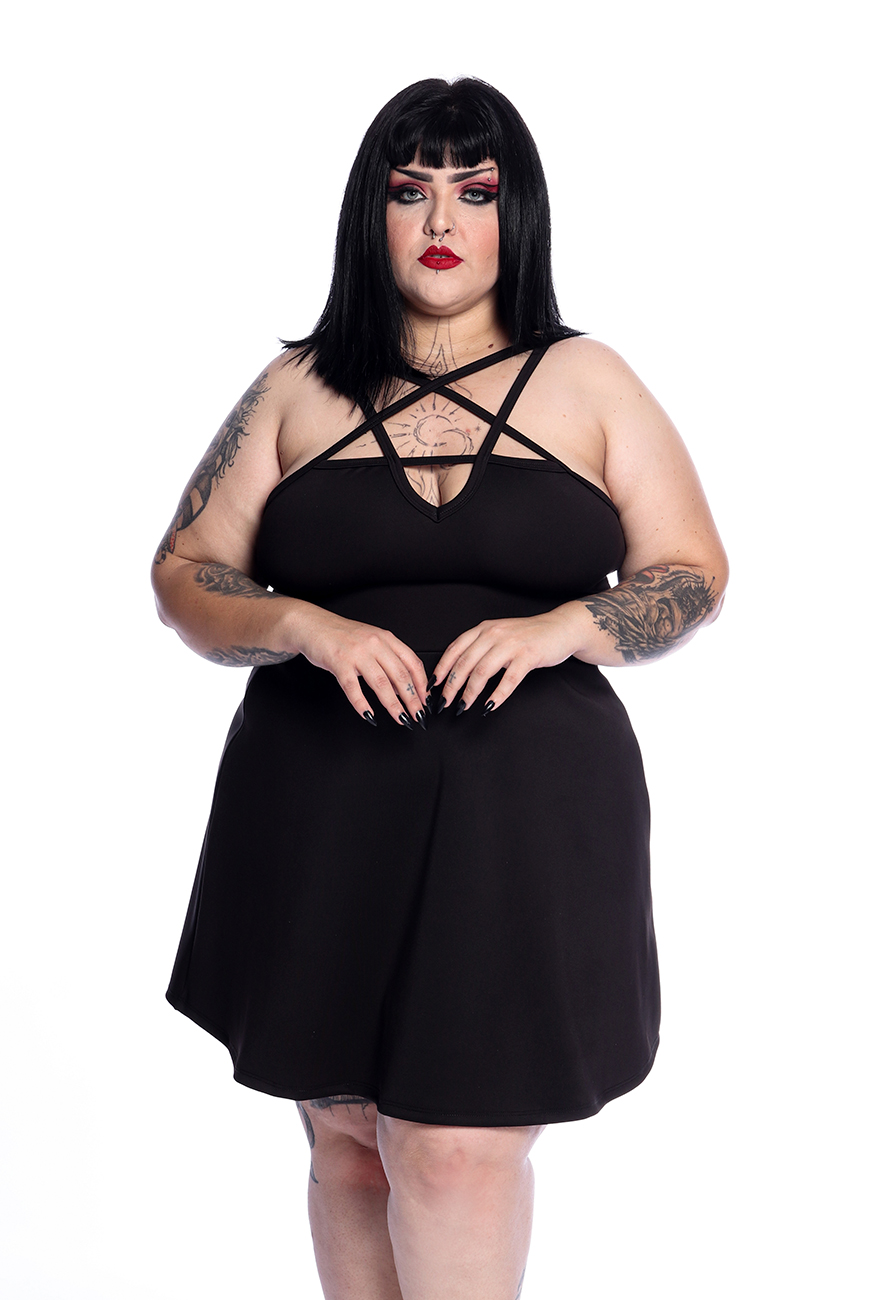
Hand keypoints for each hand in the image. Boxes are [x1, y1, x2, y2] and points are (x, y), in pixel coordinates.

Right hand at [293, 607, 428, 727]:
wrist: (313, 625)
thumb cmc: (342, 636)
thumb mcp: (371, 643)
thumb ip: (388, 661)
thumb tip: (402, 688)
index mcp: (386, 638)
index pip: (412, 662)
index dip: (422, 684)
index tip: (426, 700)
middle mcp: (375, 644)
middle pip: (400, 675)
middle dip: (412, 699)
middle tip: (418, 716)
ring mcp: (357, 653)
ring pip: (381, 683)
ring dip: (393, 705)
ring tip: (401, 719)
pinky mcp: (339, 662)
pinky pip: (353, 688)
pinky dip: (362, 704)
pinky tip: (369, 715)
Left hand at [430, 608, 583, 714]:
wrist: (560, 627)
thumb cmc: (529, 635)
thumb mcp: (500, 634)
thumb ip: (481, 646)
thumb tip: (458, 669)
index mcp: (484, 629)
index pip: (455, 649)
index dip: (442, 668)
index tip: (433, 685)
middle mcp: (494, 634)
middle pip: (465, 663)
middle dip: (451, 685)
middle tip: (444, 702)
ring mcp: (511, 644)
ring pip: (482, 672)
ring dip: (470, 692)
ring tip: (463, 706)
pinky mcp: (528, 656)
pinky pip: (509, 679)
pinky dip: (497, 695)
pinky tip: (490, 706)